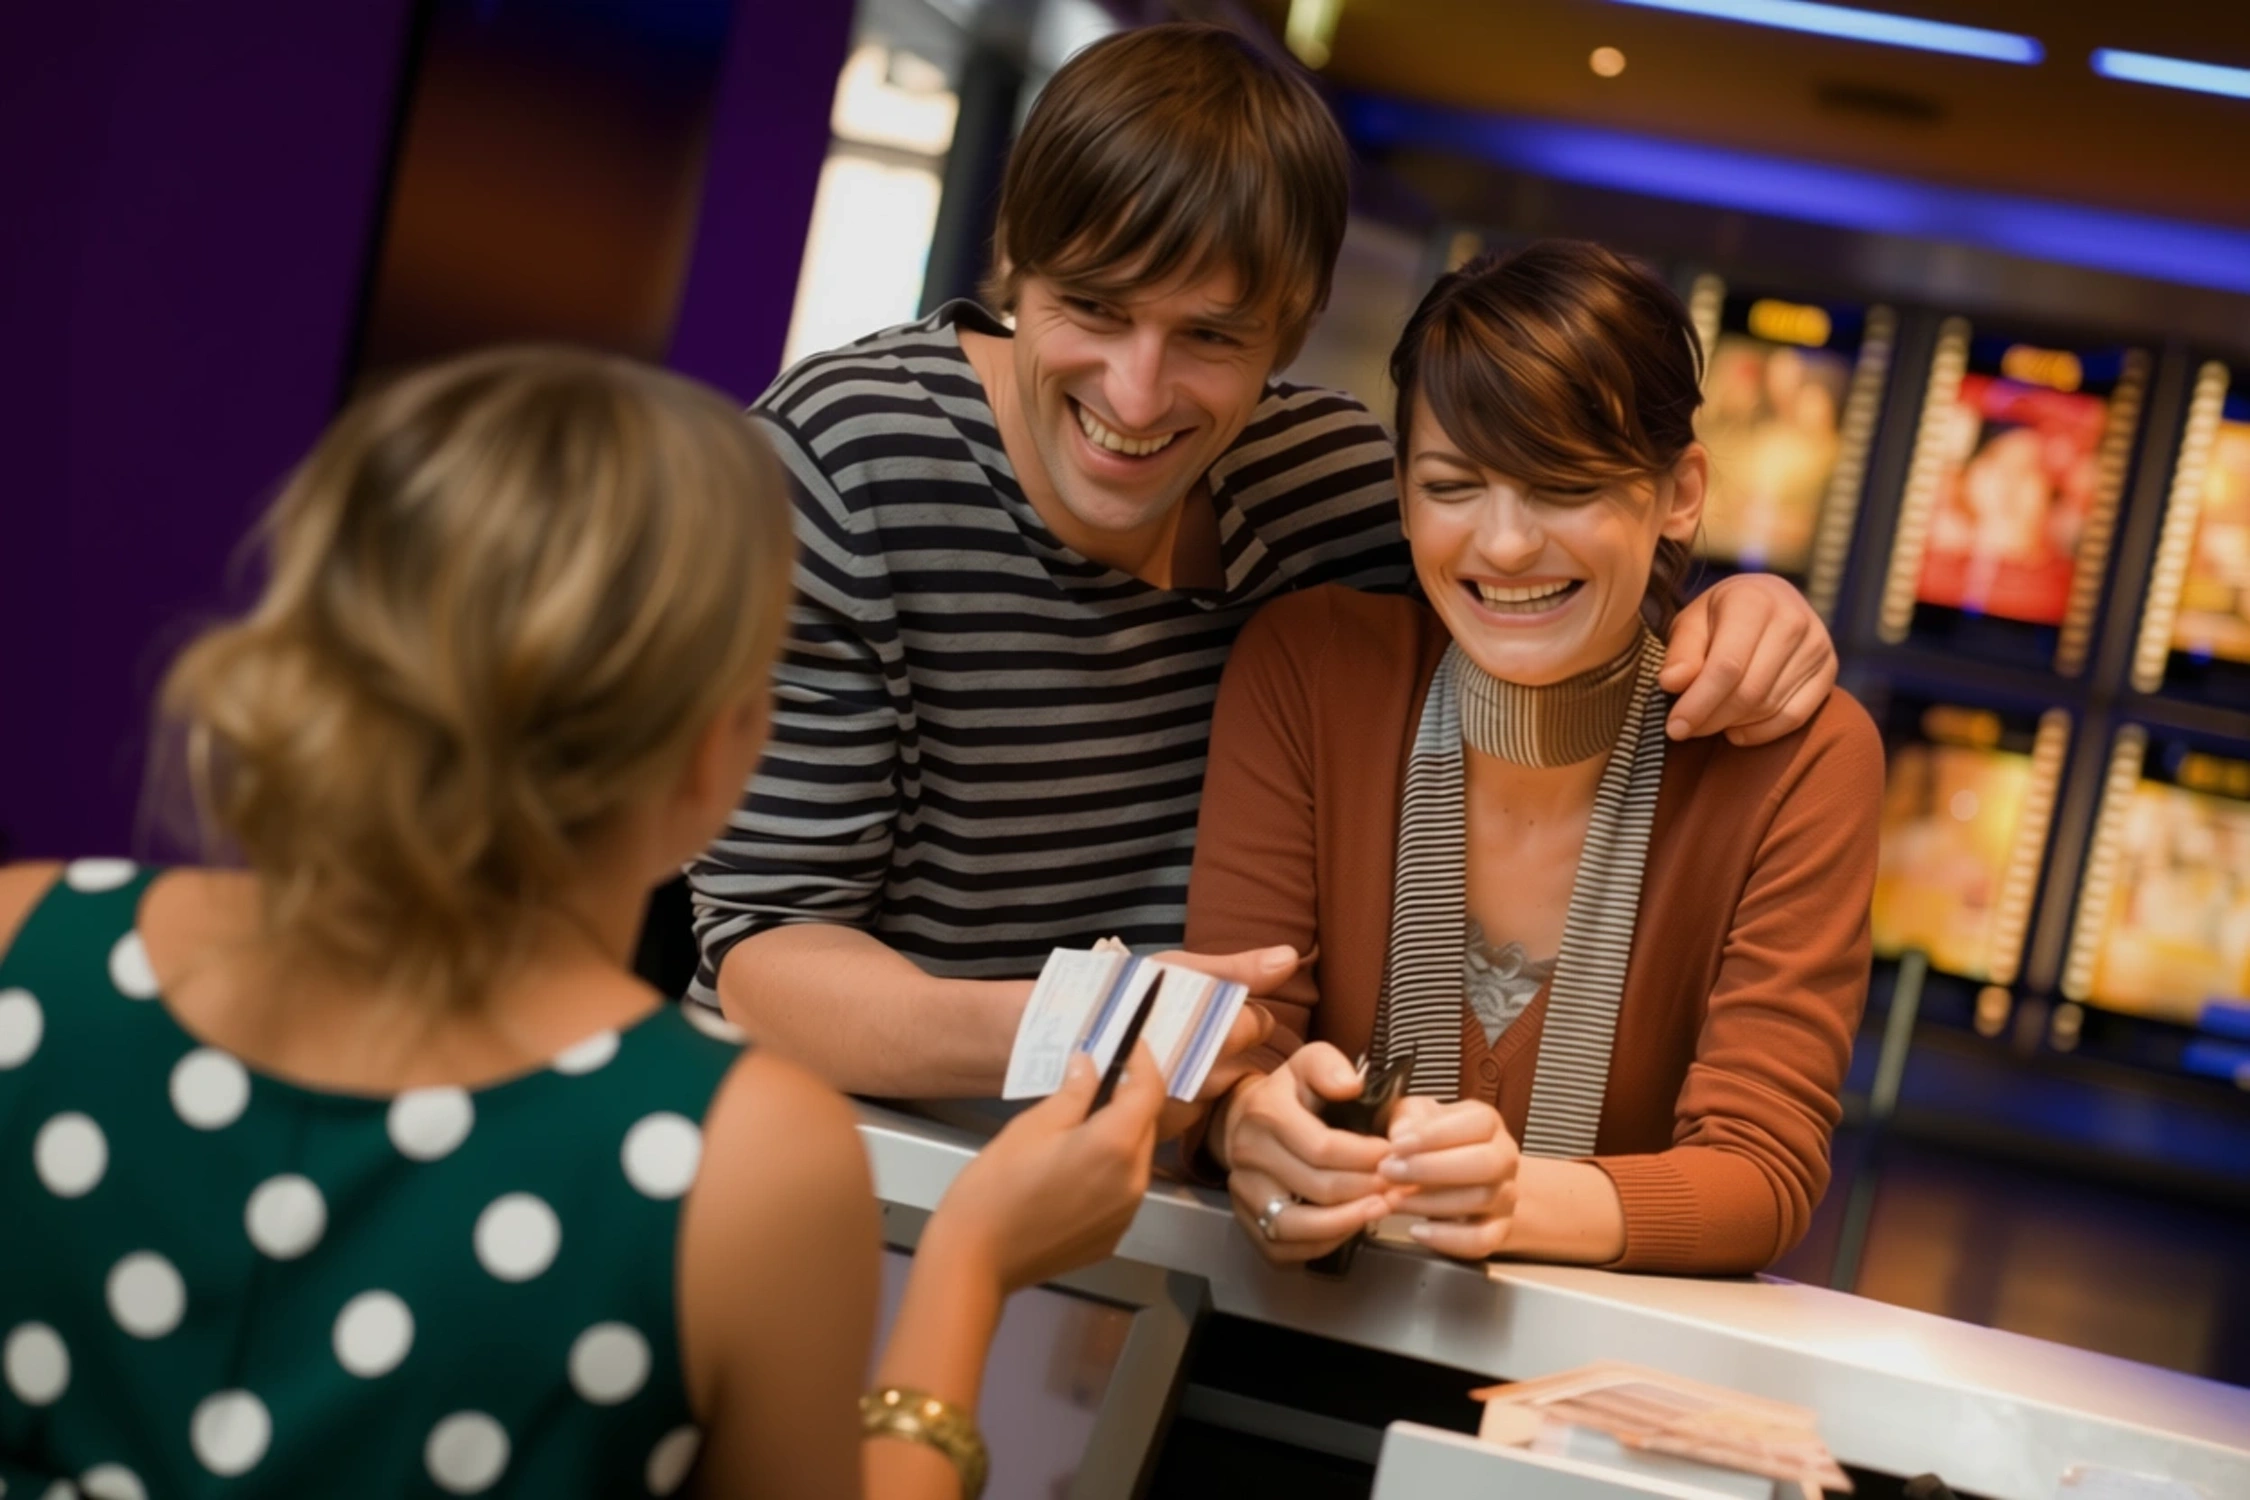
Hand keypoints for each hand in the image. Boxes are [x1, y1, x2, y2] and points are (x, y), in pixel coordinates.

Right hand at [923, 1042, 1163, 1294]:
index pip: (1150, 1090)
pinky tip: (1076, 1169)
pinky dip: (1111, 1170)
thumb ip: (1073, 1092)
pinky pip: (1123, 1191)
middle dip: (1130, 1099)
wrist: (977, 1259)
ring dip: (1121, 1136)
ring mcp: (1126, 1214)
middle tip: (1100, 1079)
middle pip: (1147, 1125)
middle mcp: (1133, 1181)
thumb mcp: (1032, 1126)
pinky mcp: (1113, 1237)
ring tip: (1083, 1125)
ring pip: (1137, 1159)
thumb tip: (1091, 1064)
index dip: (1143, 1062)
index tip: (1128, 1046)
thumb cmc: (996, 1186)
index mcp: (1114, 1145)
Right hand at [1221, 1043, 1391, 1263]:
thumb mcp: (1309, 1063)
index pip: (1323, 1147)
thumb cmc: (1291, 1095)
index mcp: (1265, 1113)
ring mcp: (1244, 1193)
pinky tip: (1352, 1224)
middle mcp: (1247, 1155)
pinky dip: (1326, 1242)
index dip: (1366, 1157)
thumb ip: (1330, 1066)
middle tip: (1397, 1185)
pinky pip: (1288, 1247)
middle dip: (1366, 1189)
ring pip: (1299, 1225)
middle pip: (1317, 1188)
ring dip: (1348, 1221)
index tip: (1394, 1155)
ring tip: (1381, 1208)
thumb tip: (1351, 1085)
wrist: (1247, 1122)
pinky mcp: (1248, 1222)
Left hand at [1379, 1096, 1520, 1259]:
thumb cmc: (1434, 1142)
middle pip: (1485, 1162)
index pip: (1478, 1122)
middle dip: (1431, 1168)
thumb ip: (1408, 1118)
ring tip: (1392, 1200)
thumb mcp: (1418, 1117)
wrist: (1464, 1180)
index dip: (1436, 1134)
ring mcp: (1505, 1196)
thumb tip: (1400, 1135)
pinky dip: (1448, 1238)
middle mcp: (1504, 1158)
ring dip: (1430, 1202)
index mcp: (1489, 1124)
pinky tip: (1416, 1230)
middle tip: (1389, 1172)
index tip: (1396, 1145)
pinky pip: (1482, 1240)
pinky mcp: (1498, 1230)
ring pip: (1481, 1199)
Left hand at [1659, 573, 1834, 746]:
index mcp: (1754, 600)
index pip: (1727, 666)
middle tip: (1684, 730)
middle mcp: (1793, 620)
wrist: (1768, 600)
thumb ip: (1681, 652)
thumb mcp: (1691, 622)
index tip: (1675, 727)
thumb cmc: (1720, 616)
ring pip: (1770, 708)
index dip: (1698, 703)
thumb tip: (1673, 683)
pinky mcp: (1829, 670)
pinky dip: (1761, 732)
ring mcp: (1817, 646)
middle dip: (1711, 719)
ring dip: (1732, 724)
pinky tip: (1736, 729)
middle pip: (1749, 691)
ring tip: (1707, 721)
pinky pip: (1794, 717)